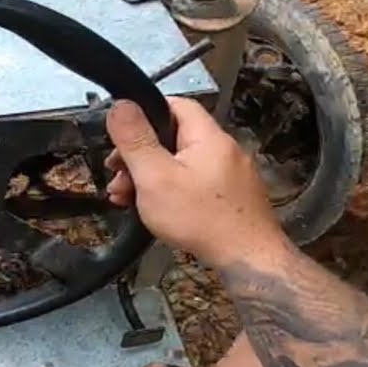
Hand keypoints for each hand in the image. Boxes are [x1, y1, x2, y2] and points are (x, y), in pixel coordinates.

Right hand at [104, 97, 289, 267]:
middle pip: (174, 138)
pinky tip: (157, 210)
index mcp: (208, 137)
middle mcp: (224, 151)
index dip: (146, 113)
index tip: (124, 131)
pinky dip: (173, 191)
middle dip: (141, 155)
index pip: (176, 104)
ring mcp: (232, 176)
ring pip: (182, 164)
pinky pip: (195, 184)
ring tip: (128, 198)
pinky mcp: (232, 198)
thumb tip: (121, 104)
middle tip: (119, 174)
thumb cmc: (203, 220)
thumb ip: (135, 139)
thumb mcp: (155, 176)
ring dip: (152, 177)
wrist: (248, 262)